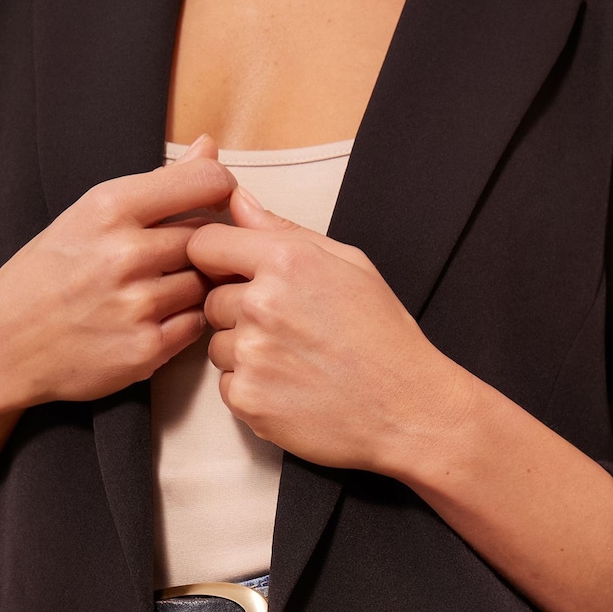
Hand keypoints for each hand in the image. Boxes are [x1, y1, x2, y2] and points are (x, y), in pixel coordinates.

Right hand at [0, 133, 237, 416]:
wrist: (7, 343)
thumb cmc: (47, 276)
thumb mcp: (89, 215)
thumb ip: (157, 186)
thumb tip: (209, 150)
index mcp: (108, 208)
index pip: (200, 183)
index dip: (220, 189)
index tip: (219, 197)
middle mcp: (125, 254)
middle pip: (206, 238)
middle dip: (200, 246)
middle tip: (172, 256)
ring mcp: (138, 304)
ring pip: (205, 284)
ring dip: (193, 287)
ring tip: (156, 289)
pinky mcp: (147, 348)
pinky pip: (196, 325)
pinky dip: (184, 321)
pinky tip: (155, 316)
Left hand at [186, 188, 470, 475]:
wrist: (407, 410)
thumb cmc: (384, 338)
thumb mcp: (349, 265)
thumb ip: (284, 231)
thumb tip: (238, 201)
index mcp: (286, 262)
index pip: (205, 245)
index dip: (217, 260)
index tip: (234, 275)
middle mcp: (262, 305)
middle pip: (212, 299)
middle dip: (239, 312)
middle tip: (290, 331)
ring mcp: (252, 355)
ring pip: (218, 345)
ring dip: (245, 353)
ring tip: (295, 362)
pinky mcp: (248, 399)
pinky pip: (228, 386)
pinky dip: (252, 390)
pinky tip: (292, 389)